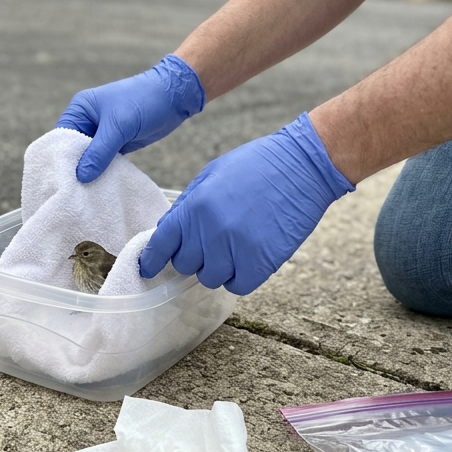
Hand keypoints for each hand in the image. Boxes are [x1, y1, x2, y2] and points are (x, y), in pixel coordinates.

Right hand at [56, 53, 204, 182]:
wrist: (175, 97)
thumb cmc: (144, 101)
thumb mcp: (119, 126)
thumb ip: (99, 152)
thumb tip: (81, 176)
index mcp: (80, 109)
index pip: (62, 138)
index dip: (61, 158)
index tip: (61, 181)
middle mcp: (88, 121)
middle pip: (74, 150)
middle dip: (75, 168)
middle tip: (73, 192)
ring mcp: (102, 134)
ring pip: (89, 158)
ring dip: (90, 173)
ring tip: (85, 194)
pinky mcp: (116, 144)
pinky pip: (104, 161)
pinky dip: (102, 172)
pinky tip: (100, 187)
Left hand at [140, 112, 353, 294]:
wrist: (303, 166)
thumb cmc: (257, 165)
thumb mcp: (211, 174)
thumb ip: (187, 205)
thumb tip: (167, 231)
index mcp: (194, 208)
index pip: (160, 245)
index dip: (151, 260)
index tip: (148, 269)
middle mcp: (210, 232)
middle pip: (184, 265)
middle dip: (193, 256)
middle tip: (211, 242)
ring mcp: (235, 250)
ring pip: (209, 278)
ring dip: (218, 267)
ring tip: (234, 246)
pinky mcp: (260, 263)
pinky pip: (237, 286)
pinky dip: (240, 277)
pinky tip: (248, 259)